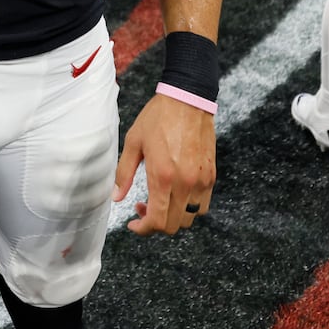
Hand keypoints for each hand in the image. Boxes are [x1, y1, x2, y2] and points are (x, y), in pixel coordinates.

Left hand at [113, 93, 215, 235]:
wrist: (188, 99)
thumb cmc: (158, 118)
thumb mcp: (134, 143)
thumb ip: (124, 173)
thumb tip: (116, 197)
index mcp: (162, 176)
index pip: (156, 220)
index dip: (142, 229)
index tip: (133, 224)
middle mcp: (185, 183)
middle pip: (173, 226)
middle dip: (155, 225)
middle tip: (143, 208)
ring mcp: (201, 181)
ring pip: (190, 219)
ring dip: (173, 218)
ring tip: (161, 201)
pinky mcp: (211, 175)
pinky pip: (203, 205)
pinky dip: (190, 208)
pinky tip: (177, 193)